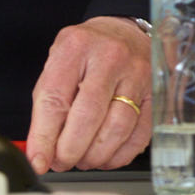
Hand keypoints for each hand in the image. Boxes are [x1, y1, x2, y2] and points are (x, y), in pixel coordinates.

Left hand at [24, 16, 150, 173]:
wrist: (124, 32)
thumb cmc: (87, 51)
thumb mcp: (59, 62)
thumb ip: (48, 103)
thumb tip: (40, 148)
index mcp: (76, 47)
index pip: (56, 97)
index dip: (45, 135)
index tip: (39, 159)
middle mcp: (109, 58)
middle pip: (89, 115)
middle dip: (71, 149)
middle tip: (61, 162)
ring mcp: (137, 76)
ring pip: (117, 128)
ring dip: (96, 155)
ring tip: (82, 159)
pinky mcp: (155, 95)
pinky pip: (140, 135)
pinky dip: (119, 155)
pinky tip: (105, 157)